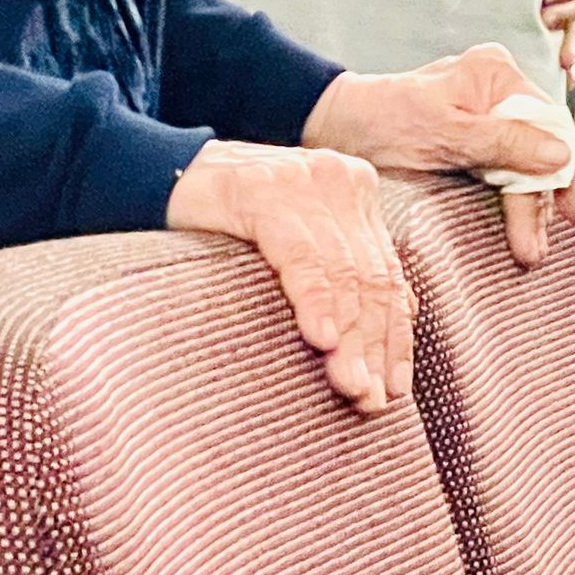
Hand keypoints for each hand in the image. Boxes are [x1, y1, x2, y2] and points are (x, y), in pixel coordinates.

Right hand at [167, 139, 413, 414]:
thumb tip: (406, 312)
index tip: (394, 389)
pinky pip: (300, 257)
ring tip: (351, 385)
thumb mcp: (301, 231)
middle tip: (373, 401)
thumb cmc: (237, 213)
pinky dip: (315, 301)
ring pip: (341, 273)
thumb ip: (347, 261)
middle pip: (369, 277)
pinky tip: (322, 338)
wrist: (168, 172)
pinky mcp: (265, 192)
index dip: (395, 336)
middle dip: (375, 346)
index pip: (387, 273)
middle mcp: (340, 179)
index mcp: (356, 189)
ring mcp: (304, 182)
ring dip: (350, 338)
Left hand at [304, 43, 574, 268]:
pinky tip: (521, 227)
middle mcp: (498, 91)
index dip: (561, 169)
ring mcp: (487, 118)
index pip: (547, 123)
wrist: (338, 129)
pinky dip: (512, 201)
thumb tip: (560, 155)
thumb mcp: (446, 133)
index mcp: (496, 73)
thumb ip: (504, 142)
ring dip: (528, 207)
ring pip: (524, 166)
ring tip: (528, 247)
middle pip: (538, 148)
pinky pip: (506, 172)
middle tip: (533, 244)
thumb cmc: (383, 121)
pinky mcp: (473, 144)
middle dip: (538, 198)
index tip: (567, 209)